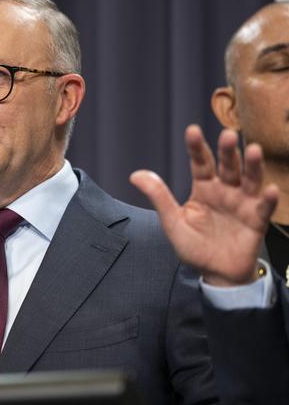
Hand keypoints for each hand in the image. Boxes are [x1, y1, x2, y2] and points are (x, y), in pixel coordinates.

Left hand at [130, 125, 277, 285]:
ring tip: (254, 149)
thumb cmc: (193, 246)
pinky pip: (264, 208)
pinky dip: (268, 199)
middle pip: (227, 166)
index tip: (192, 131)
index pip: (200, 163)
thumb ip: (158, 197)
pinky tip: (270, 189)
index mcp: (203, 188)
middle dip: (228, 151)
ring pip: (250, 180)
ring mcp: (242, 204)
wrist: (214, 274)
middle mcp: (225, 191)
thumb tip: (135, 174)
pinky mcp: (256, 221)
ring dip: (253, 166)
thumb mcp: (172, 221)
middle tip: (228, 134)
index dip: (196, 148)